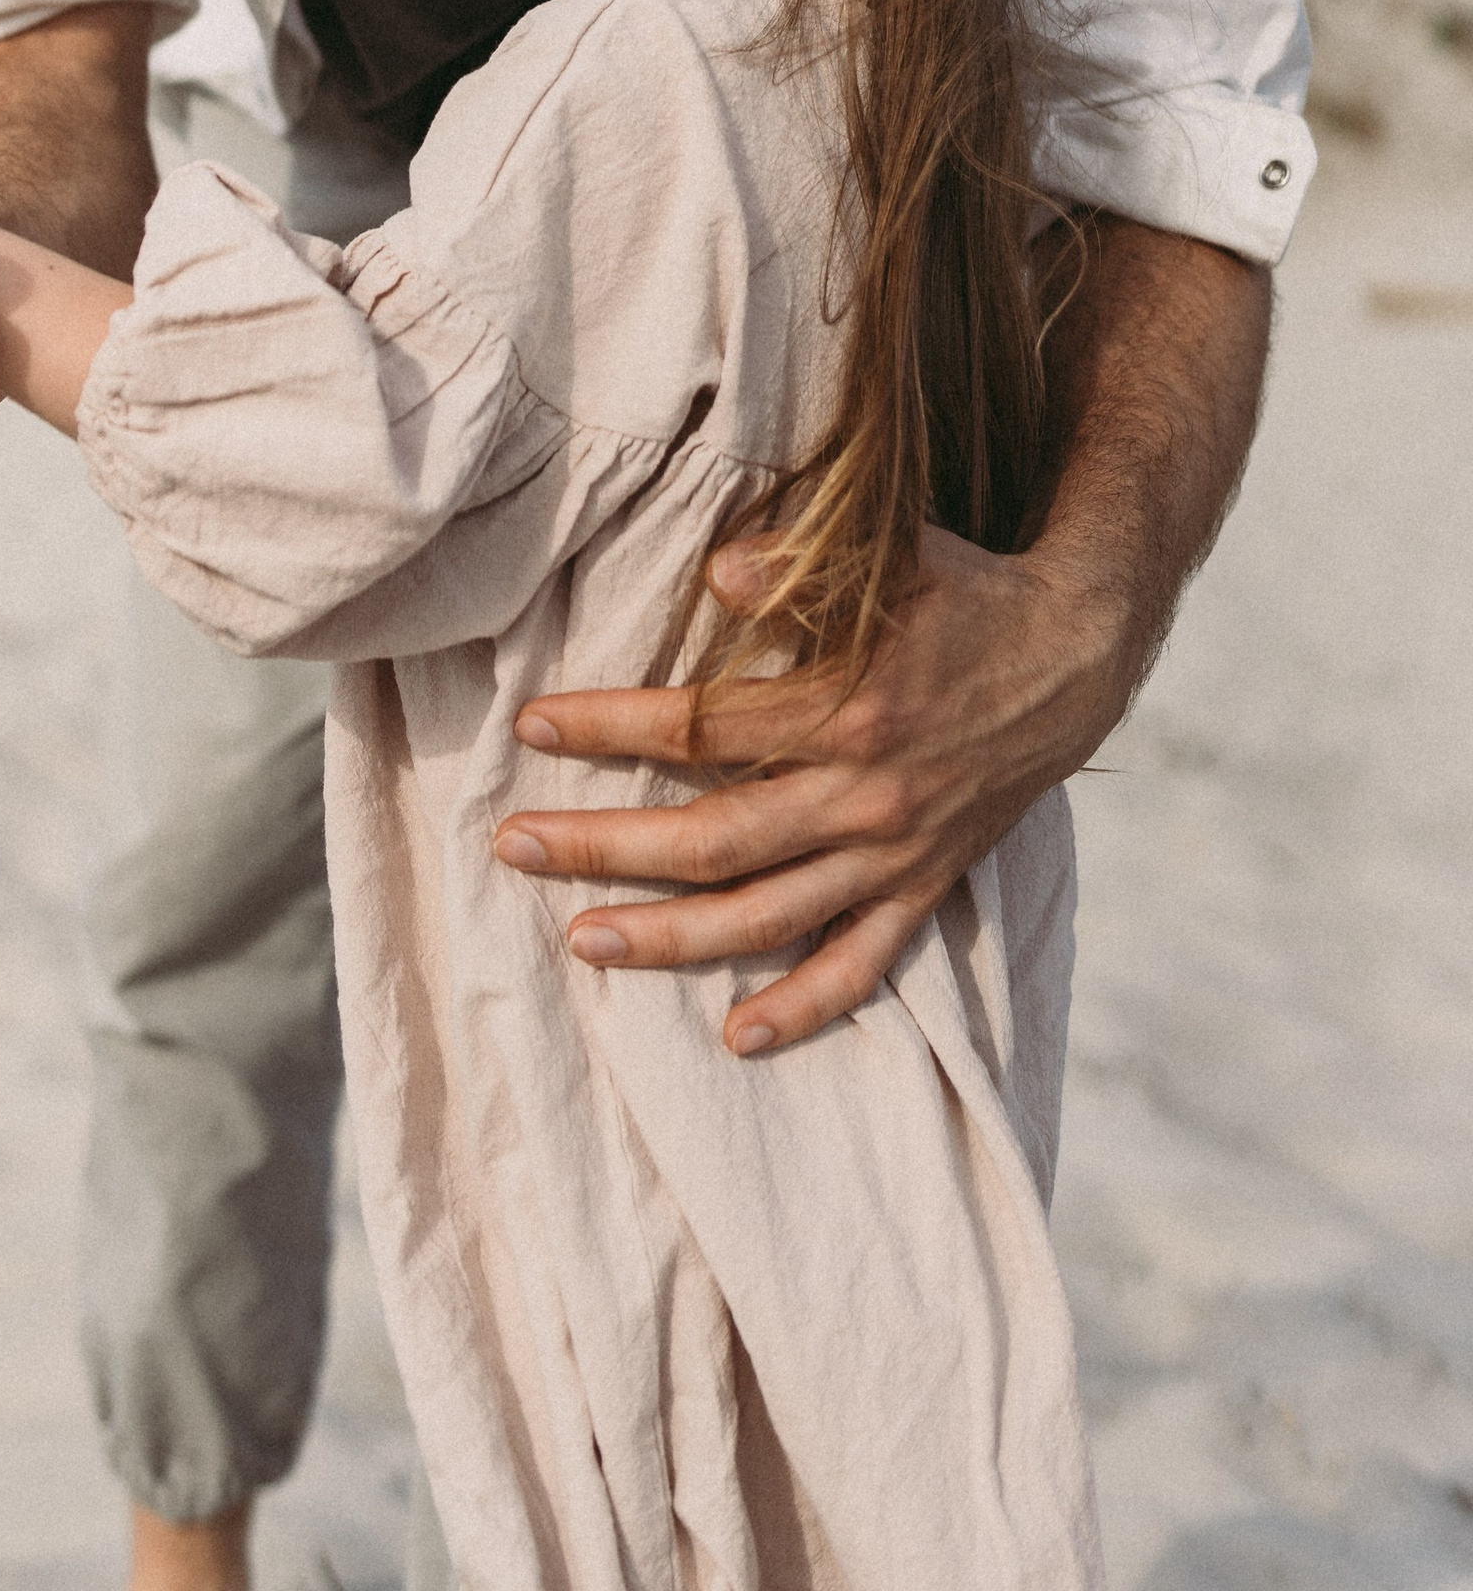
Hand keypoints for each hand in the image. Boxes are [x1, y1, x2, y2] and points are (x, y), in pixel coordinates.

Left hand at [493, 527, 1126, 1055]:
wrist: (1077, 652)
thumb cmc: (963, 592)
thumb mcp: (892, 555)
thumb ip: (797, 566)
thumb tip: (712, 575)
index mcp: (850, 708)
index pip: (702, 728)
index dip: (612, 726)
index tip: (534, 726)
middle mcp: (867, 795)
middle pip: (713, 840)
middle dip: (605, 848)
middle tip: (513, 848)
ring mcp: (896, 851)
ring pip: (768, 915)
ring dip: (672, 937)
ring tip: (583, 945)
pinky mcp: (925, 885)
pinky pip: (860, 965)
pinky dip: (802, 1006)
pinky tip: (737, 1035)